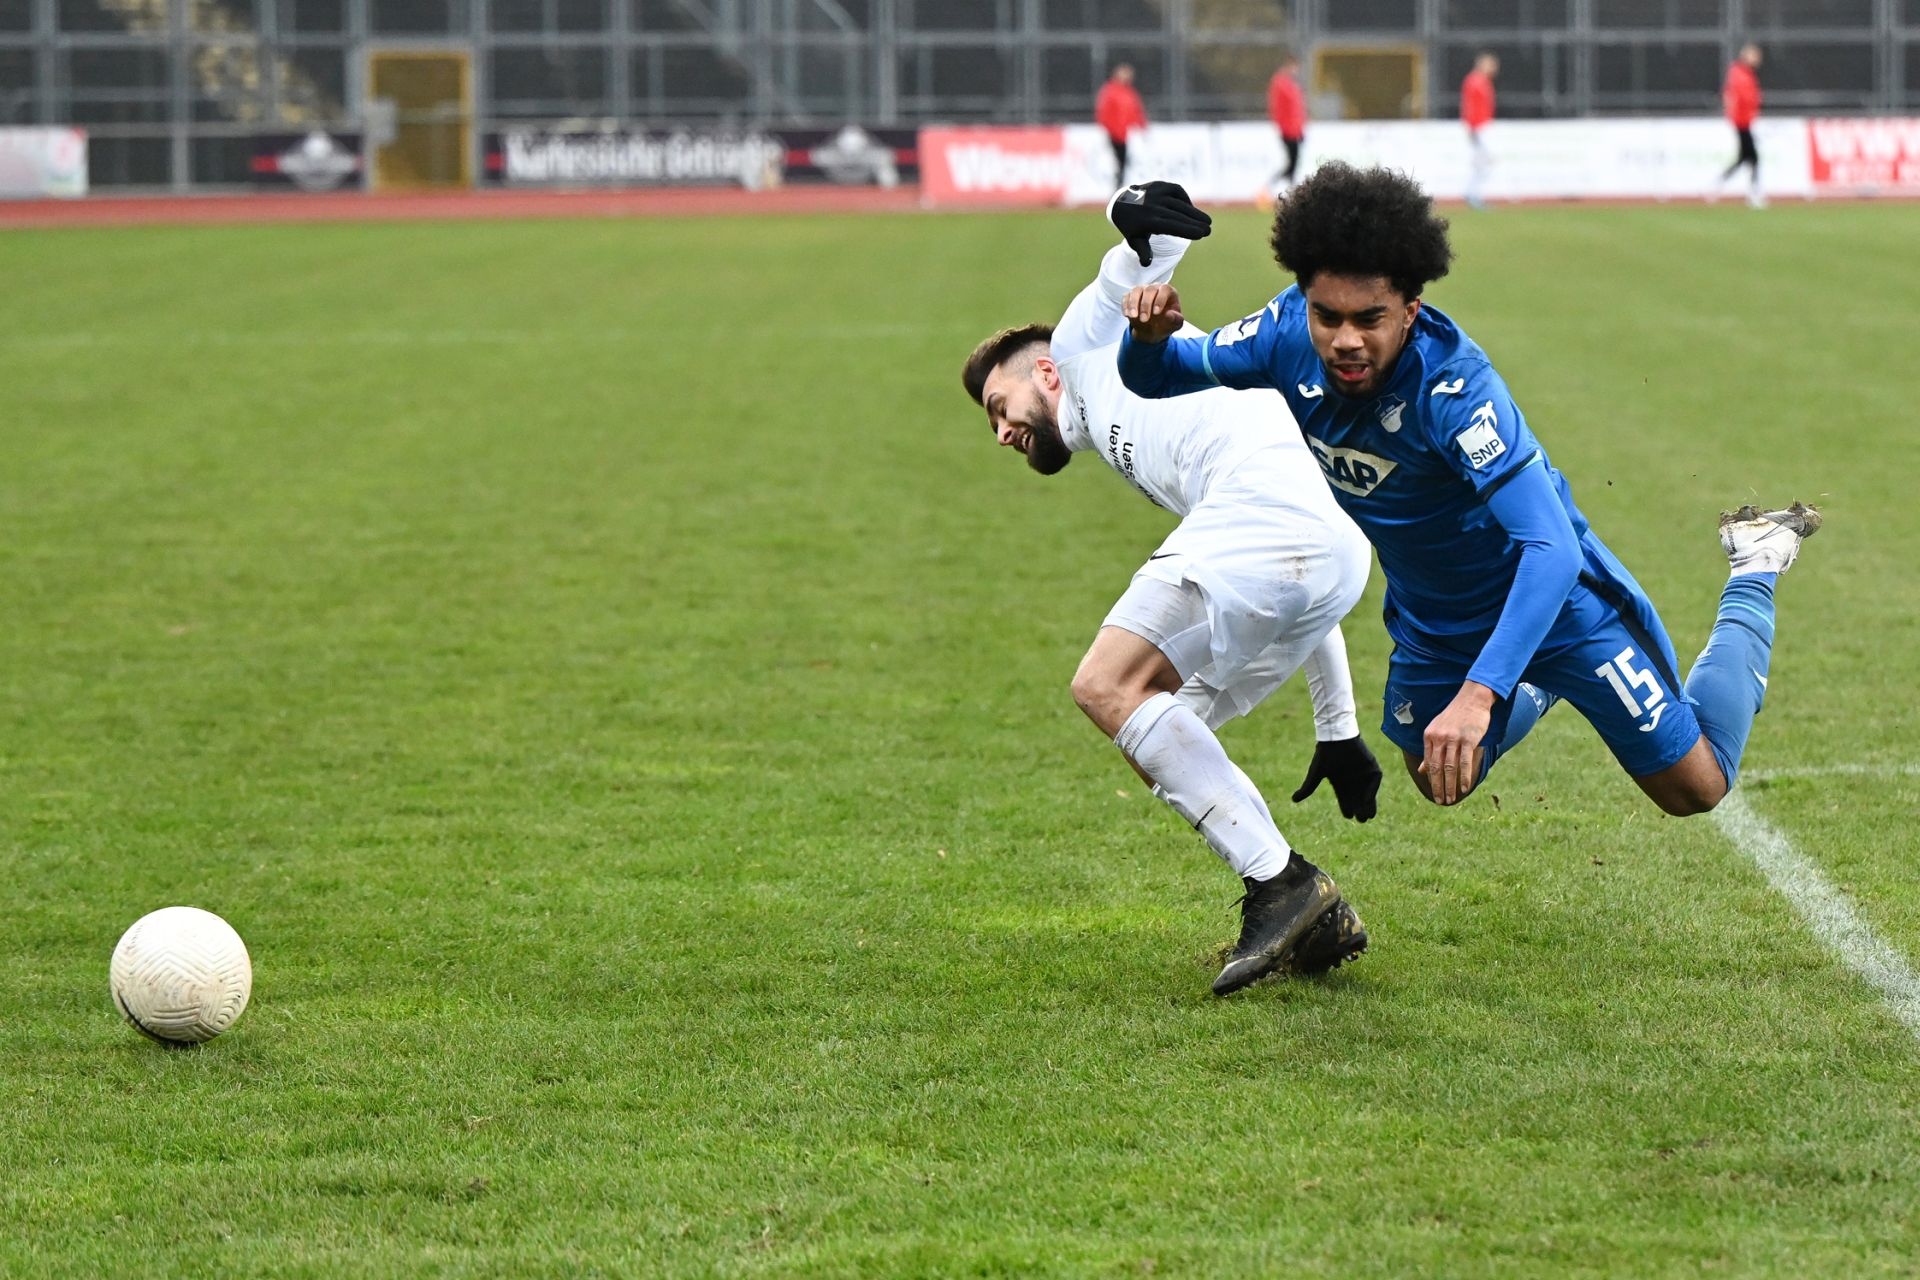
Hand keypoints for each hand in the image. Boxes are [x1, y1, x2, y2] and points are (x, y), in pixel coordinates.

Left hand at [1108, 181, 1212, 265]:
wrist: (1120, 204)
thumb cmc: (1133, 227)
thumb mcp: (1135, 240)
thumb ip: (1143, 251)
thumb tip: (1146, 264)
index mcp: (1148, 221)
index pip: (1172, 226)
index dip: (1187, 229)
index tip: (1201, 234)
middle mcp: (1153, 206)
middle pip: (1179, 215)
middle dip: (1196, 222)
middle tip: (1209, 230)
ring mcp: (1156, 193)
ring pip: (1180, 204)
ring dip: (1194, 212)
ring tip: (1206, 221)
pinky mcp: (1159, 185)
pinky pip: (1177, 191)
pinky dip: (1185, 200)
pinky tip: (1191, 209)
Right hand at [1122, 284, 1184, 342]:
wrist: (1154, 328)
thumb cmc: (1167, 323)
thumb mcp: (1175, 324)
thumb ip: (1176, 319)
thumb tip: (1169, 315)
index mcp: (1168, 292)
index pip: (1165, 289)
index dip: (1160, 299)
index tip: (1156, 312)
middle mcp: (1155, 288)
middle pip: (1149, 290)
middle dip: (1146, 305)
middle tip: (1144, 319)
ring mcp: (1142, 291)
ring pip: (1136, 291)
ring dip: (1133, 304)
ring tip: (1133, 316)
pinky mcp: (1131, 296)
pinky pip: (1126, 296)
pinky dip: (1126, 305)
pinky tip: (1126, 315)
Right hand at [1291, 735, 1382, 822]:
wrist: (1335, 738)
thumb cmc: (1324, 754)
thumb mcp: (1315, 774)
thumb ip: (1307, 788)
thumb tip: (1293, 800)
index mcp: (1341, 784)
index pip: (1345, 801)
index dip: (1347, 810)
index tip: (1348, 816)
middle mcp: (1353, 782)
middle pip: (1358, 801)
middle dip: (1360, 811)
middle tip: (1360, 819)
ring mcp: (1363, 775)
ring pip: (1368, 795)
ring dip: (1369, 805)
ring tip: (1367, 816)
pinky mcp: (1372, 768)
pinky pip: (1374, 783)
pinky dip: (1372, 792)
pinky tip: (1367, 800)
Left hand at [1420, 682, 1495, 805]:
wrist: (1472, 698)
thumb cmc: (1456, 716)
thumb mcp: (1438, 730)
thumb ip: (1430, 750)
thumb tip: (1422, 770)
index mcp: (1429, 736)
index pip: (1428, 763)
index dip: (1431, 780)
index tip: (1435, 793)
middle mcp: (1439, 738)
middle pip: (1437, 768)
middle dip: (1438, 787)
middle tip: (1441, 801)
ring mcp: (1453, 738)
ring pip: (1450, 767)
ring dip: (1450, 785)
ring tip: (1451, 798)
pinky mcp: (1468, 739)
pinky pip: (1465, 762)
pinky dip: (1464, 777)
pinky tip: (1464, 788)